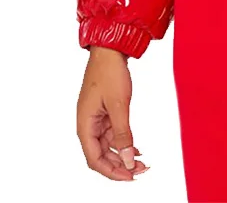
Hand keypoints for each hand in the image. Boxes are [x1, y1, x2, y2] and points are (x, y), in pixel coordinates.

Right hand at [76, 46, 148, 180]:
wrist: (110, 49)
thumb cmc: (110, 73)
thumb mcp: (119, 105)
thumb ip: (122, 134)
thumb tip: (128, 159)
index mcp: (84, 125)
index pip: (94, 159)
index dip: (112, 171)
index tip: (130, 177)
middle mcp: (87, 124)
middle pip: (100, 155)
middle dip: (120, 165)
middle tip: (141, 171)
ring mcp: (96, 118)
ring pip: (107, 145)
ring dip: (123, 155)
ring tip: (142, 162)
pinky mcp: (104, 111)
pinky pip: (112, 133)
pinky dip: (123, 142)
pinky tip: (136, 147)